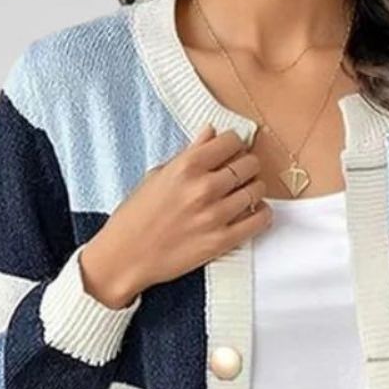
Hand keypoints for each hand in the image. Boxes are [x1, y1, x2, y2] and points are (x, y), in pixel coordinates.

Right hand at [79, 124, 272, 307]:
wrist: (126, 256)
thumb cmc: (137, 215)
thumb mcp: (158, 175)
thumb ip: (189, 153)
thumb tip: (211, 132)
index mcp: (186, 166)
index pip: (231, 141)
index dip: (234, 144)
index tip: (232, 150)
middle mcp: (204, 188)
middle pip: (249, 164)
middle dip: (247, 165)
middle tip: (241, 172)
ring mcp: (215, 216)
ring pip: (256, 190)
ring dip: (254, 189)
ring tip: (244, 193)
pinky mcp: (222, 241)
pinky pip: (259, 221)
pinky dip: (262, 213)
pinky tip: (254, 212)